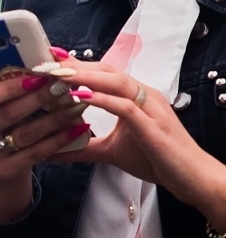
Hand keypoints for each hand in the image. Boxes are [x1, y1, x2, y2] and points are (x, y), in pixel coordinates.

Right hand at [0, 70, 91, 221]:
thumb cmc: (1, 120)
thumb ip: (11, 81)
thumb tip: (49, 55)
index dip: (11, 88)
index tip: (39, 76)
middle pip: (8, 115)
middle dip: (40, 99)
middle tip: (65, 86)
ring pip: (26, 134)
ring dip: (55, 118)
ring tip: (78, 104)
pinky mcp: (2, 172)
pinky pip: (36, 154)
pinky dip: (59, 140)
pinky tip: (78, 128)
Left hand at [53, 62, 225, 227]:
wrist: (190, 176)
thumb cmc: (155, 159)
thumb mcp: (110, 152)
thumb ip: (83, 149)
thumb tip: (52, 152)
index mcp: (134, 98)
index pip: (103, 74)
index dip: (76, 66)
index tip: (49, 61)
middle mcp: (144, 96)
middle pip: (107, 71)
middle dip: (76, 65)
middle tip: (47, 61)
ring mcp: (150, 109)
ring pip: (117, 83)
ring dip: (86, 77)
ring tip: (59, 74)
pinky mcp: (153, 126)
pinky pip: (127, 107)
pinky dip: (104, 100)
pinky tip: (82, 97)